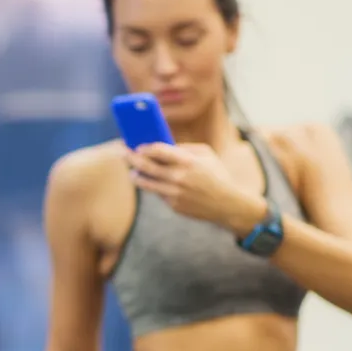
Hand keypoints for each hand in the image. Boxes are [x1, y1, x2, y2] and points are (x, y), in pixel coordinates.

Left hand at [126, 142, 267, 234]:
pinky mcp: (173, 205)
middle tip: (124, 154)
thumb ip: (185, 149)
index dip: (145, 147)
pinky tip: (150, 182)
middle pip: (146, 166)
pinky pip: (158, 193)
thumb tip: (163, 146)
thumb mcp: (207, 156)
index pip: (159, 151)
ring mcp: (174, 193)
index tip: (138, 146)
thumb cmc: (217, 175)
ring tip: (132, 172)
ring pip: (146, 183)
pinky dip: (153, 187)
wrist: (227, 204)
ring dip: (136, 176)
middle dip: (132, 159)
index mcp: (188, 162)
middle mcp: (179, 177)